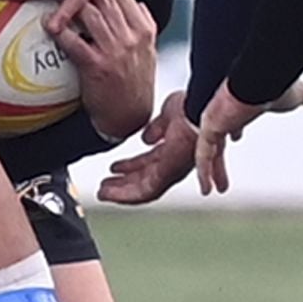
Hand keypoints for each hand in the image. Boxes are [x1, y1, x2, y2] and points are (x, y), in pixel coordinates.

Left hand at [52, 0, 157, 144]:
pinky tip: (46, 24)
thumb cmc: (137, 84)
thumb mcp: (148, 51)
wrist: (130, 117)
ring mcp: (115, 50)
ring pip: (88, 12)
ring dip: (65, 0)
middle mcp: (131, 35)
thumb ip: (143, 25)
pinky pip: (74, 42)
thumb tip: (137, 3)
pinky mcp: (97, 66)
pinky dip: (59, 31)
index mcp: (143, 28)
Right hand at [97, 90, 197, 206]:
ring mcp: (172, 169)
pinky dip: (125, 194)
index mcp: (174, 148)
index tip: (116, 169)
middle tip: (106, 188)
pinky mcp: (168, 173)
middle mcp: (174, 162)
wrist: (199, 107)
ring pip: (144, 189)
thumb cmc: (192, 107)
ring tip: (103, 193)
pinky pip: (145, 191)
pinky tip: (110, 193)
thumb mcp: (169, 115)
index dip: (131, 167)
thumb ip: (157, 129)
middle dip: (125, 184)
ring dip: (121, 192)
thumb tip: (148, 137)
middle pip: (145, 179)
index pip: (150, 164)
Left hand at [194, 78, 302, 195]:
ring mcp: (214, 119)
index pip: (233, 118)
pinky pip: (202, 154)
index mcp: (241, 104)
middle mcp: (223, 112)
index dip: (234, 129)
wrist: (264, 75)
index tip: (236, 139)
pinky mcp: (209, 125)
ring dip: (209, 172)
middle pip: (218, 140)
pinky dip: (203, 172)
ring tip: (209, 192)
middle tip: (222, 177)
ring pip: (207, 151)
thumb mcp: (301, 95)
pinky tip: (205, 191)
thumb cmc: (279, 82)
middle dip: (219, 161)